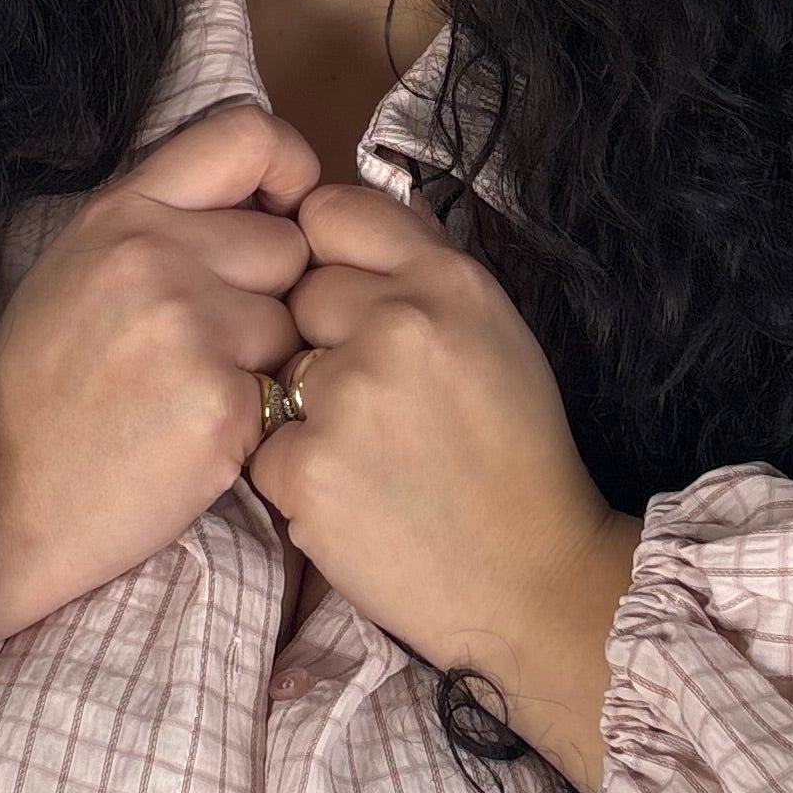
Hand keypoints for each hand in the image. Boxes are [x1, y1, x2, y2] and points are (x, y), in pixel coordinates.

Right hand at [0, 100, 319, 641]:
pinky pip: (289, 390)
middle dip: (271, 293)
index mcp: (120, 214)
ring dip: (269, 361)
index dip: (289, 166)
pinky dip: (262, 418)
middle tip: (211, 344)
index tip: (288, 207)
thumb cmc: (53, 395)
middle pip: (289, 243)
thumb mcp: (79, 274)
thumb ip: (160, 224)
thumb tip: (262, 198)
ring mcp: (189, 328)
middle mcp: (154, 256)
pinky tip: (202, 437)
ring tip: (197, 393)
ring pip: (297, 321)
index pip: (246, 134)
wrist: (20, 509)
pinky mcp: (223, 403)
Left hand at [244, 181, 640, 792]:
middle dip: (323, 340)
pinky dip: (295, 475)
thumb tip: (339, 220)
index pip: (332, 213)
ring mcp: (347, 396)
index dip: (328, 256)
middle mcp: (398, 325)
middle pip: (300, 295)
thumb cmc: (515, 456)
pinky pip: (263, 445)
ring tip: (372, 455)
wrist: (529, 578)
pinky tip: (352, 497)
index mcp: (450, 282)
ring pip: (279, 371)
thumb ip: (422, 271)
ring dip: (307, 410)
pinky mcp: (306, 467)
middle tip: (380, 401)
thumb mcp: (495, 333)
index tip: (347, 298)